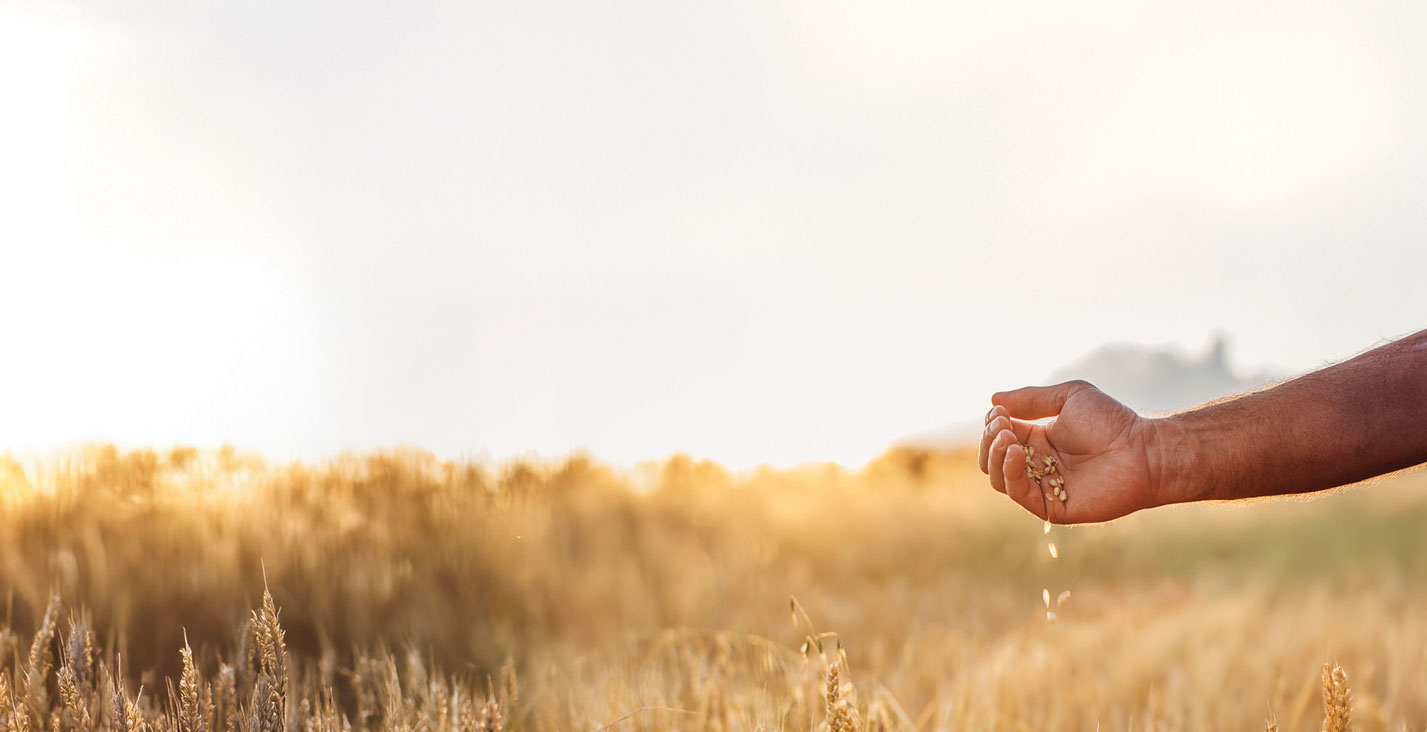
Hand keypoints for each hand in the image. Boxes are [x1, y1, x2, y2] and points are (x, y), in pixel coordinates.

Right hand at [978, 380, 1161, 523]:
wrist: (1143, 451)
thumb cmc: (1112, 421)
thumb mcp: (1069, 398)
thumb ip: (1031, 399)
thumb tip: (993, 400)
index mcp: (1039, 441)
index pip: (1000, 437)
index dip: (993, 425)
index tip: (1000, 411)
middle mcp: (1038, 466)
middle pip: (993, 460)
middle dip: (990, 440)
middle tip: (1002, 425)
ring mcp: (1044, 488)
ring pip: (999, 479)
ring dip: (995, 456)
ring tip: (1008, 438)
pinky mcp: (1052, 508)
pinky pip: (1019, 495)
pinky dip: (1011, 473)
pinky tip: (1017, 453)